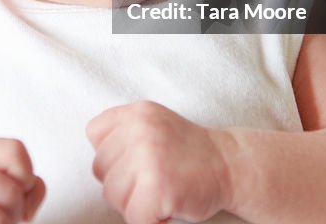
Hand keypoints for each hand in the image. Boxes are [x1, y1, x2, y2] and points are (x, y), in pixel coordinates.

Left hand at [86, 101, 233, 223]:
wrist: (231, 166)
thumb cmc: (189, 153)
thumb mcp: (153, 125)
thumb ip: (124, 134)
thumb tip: (97, 165)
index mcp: (136, 113)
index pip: (94, 134)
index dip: (112, 155)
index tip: (136, 162)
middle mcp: (140, 130)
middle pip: (100, 169)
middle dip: (122, 184)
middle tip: (152, 184)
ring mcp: (149, 157)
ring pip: (112, 195)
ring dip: (133, 204)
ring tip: (159, 196)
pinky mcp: (158, 187)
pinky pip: (133, 216)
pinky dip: (149, 221)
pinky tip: (166, 210)